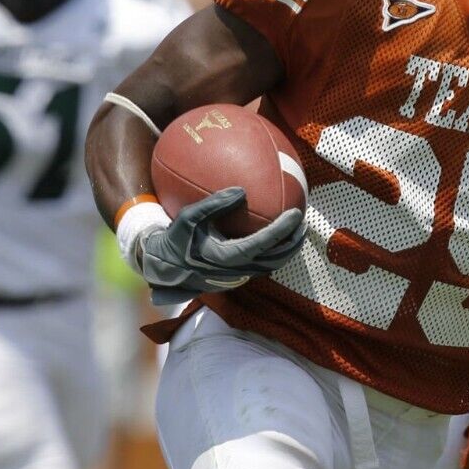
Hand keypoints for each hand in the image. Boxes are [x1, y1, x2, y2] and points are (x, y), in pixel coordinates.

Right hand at [138, 188, 305, 304]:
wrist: (164, 268)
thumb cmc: (175, 239)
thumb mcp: (187, 218)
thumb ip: (212, 205)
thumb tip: (240, 190)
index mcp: (225, 257)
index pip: (262, 244)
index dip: (281, 230)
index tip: (296, 214)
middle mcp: (235, 271)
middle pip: (275, 260)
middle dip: (293, 243)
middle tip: (304, 223)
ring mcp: (237, 277)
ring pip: (271, 266)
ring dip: (288, 250)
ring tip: (298, 232)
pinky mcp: (236, 278)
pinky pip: (262, 265)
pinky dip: (275, 252)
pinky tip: (278, 236)